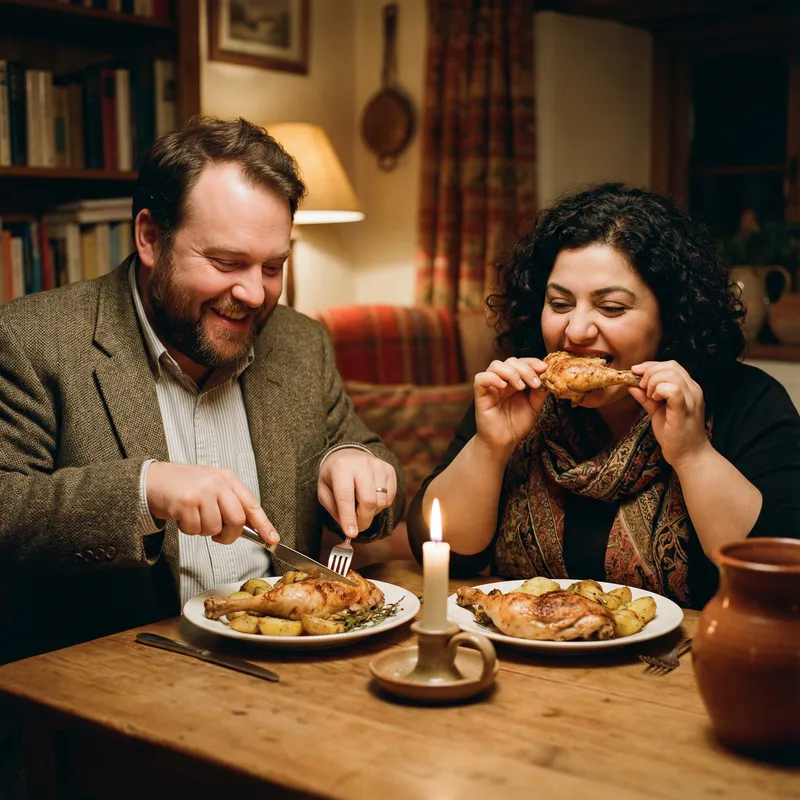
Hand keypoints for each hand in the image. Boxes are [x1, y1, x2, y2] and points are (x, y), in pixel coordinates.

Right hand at [145, 462, 278, 544]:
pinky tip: (182, 517)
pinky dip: (188, 530)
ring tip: (194, 518)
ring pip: (214, 527)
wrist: (153, 479)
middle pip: (237, 520)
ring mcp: (201, 492)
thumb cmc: (184, 486)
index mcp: (228, 479)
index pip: (252, 504)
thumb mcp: (212, 487)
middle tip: (218, 535)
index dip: (264, 524)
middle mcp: (217, 483)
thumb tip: (251, 528)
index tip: (272, 539)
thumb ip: (231, 503)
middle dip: (229, 534)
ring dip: (204, 531)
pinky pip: (195, 529)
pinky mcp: (185, 502)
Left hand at [317, 449, 397, 538]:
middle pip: (368, 500)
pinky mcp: (389, 470)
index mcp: (341, 468)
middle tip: (358, 527)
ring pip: (381, 501)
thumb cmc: (334, 476)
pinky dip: (382, 505)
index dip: (349, 517)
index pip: (346, 497)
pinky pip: (390, 497)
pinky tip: (372, 498)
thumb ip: (334, 509)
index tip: (351, 533)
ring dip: (372, 512)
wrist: (348, 454)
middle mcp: (361, 464)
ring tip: (362, 507)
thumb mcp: (324, 490)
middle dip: (364, 520)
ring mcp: (378, 466)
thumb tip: (349, 529)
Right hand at [473, 357, 548, 456]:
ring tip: (520, 387)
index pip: (522, 362)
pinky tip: (503, 386)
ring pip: (495, 365)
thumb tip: (549, 377)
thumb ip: (539, 392)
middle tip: (535, 383)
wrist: (504, 442)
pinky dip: (492, 378)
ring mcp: (491, 387)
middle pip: (510, 361)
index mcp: (514, 381)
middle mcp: (502, 381)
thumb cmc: (516, 425)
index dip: (532, 362)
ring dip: (511, 372)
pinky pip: (480, 378)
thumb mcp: (534, 406)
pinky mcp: (480, 395)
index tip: (544, 368)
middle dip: (525, 369)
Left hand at [629, 360, 709, 466]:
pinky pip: (673, 390)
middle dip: (649, 372)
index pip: (671, 365)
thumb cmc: (675, 434)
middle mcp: (693, 390)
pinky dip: (659, 390)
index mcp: (688, 388)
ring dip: (653, 382)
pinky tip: (656, 399)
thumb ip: (646, 398)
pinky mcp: (684, 410)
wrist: (688, 455)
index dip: (651, 366)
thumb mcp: (657, 412)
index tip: (635, 372)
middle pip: (670, 366)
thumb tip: (631, 386)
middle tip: (642, 388)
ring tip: (651, 396)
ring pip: (671, 374)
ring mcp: (691, 399)